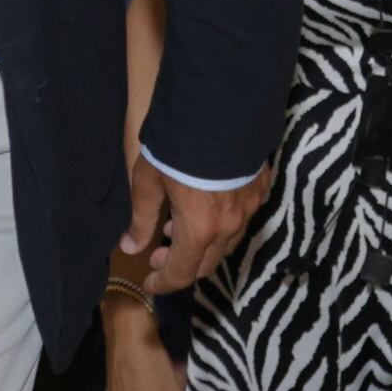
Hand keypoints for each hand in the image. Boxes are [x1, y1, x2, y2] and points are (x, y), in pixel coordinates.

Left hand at [122, 155, 268, 293]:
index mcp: (199, 231)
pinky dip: (220, 223)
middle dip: (181, 265)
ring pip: (226, 243)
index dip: (163, 283)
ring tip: (178, 225)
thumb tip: (131, 246)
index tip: (149, 282)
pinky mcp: (260, 187)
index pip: (182, 274)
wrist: (220, 106)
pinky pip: (241, 218)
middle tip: (160, 252)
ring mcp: (249, 207)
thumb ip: (142, 217)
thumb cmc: (176, 146)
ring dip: (201, 244)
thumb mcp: (149, 180)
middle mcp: (229, 227)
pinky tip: (207, 205)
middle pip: (206, 264)